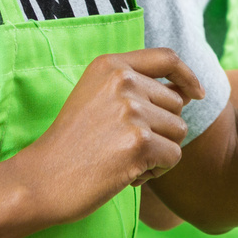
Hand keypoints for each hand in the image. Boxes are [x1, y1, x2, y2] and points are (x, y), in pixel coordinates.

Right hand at [13, 48, 201, 223]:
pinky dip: (156, 172)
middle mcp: (123, 82)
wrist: (40, 179)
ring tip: (122, 159)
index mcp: (111, 66)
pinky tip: (126, 175)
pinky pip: (173, 157)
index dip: (187, 75)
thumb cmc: (70, 145)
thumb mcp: (97, 98)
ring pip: (178, 131)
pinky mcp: (139, 143)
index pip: (167, 57)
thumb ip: (138, 88)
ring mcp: (132, 111)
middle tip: (123, 145)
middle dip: (160, 129)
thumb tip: (190, 93)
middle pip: (176, 104)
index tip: (197, 94)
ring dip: (158, 152)